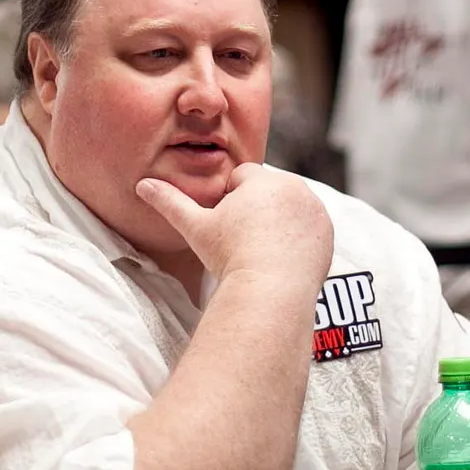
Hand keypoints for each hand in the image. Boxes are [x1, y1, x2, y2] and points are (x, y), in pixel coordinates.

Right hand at [136, 163, 333, 286]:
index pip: (240, 178)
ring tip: (261, 251)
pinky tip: (280, 257)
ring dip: (276, 221)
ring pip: (287, 207)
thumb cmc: (231, 256)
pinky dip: (296, 237)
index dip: (228, 202)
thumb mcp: (196, 228)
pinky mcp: (327, 231)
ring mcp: (315, 209)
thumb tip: (142, 184)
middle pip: (266, 191)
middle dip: (255, 209)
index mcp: (263, 179)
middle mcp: (294, 187)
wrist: (271, 291)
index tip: (227, 228)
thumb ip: (170, 203)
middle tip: (243, 242)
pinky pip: (306, 226)